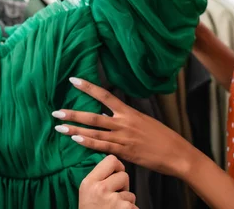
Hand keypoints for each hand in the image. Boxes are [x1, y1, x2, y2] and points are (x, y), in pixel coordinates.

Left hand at [52, 78, 194, 178]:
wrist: (176, 153)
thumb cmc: (161, 136)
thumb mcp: (144, 121)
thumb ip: (126, 118)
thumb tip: (108, 115)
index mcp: (129, 112)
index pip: (105, 95)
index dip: (88, 87)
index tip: (73, 80)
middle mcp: (124, 123)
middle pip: (94, 116)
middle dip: (74, 113)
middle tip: (56, 111)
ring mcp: (124, 138)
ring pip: (95, 132)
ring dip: (75, 129)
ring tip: (59, 127)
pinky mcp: (125, 152)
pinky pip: (103, 147)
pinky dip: (88, 143)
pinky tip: (76, 139)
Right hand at [79, 155, 137, 208]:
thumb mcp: (87, 192)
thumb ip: (98, 179)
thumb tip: (114, 165)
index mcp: (89, 182)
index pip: (111, 160)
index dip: (117, 167)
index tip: (115, 174)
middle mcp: (100, 189)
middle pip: (124, 175)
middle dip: (122, 186)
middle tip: (113, 196)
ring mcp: (113, 200)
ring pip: (130, 193)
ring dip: (126, 202)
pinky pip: (133, 206)